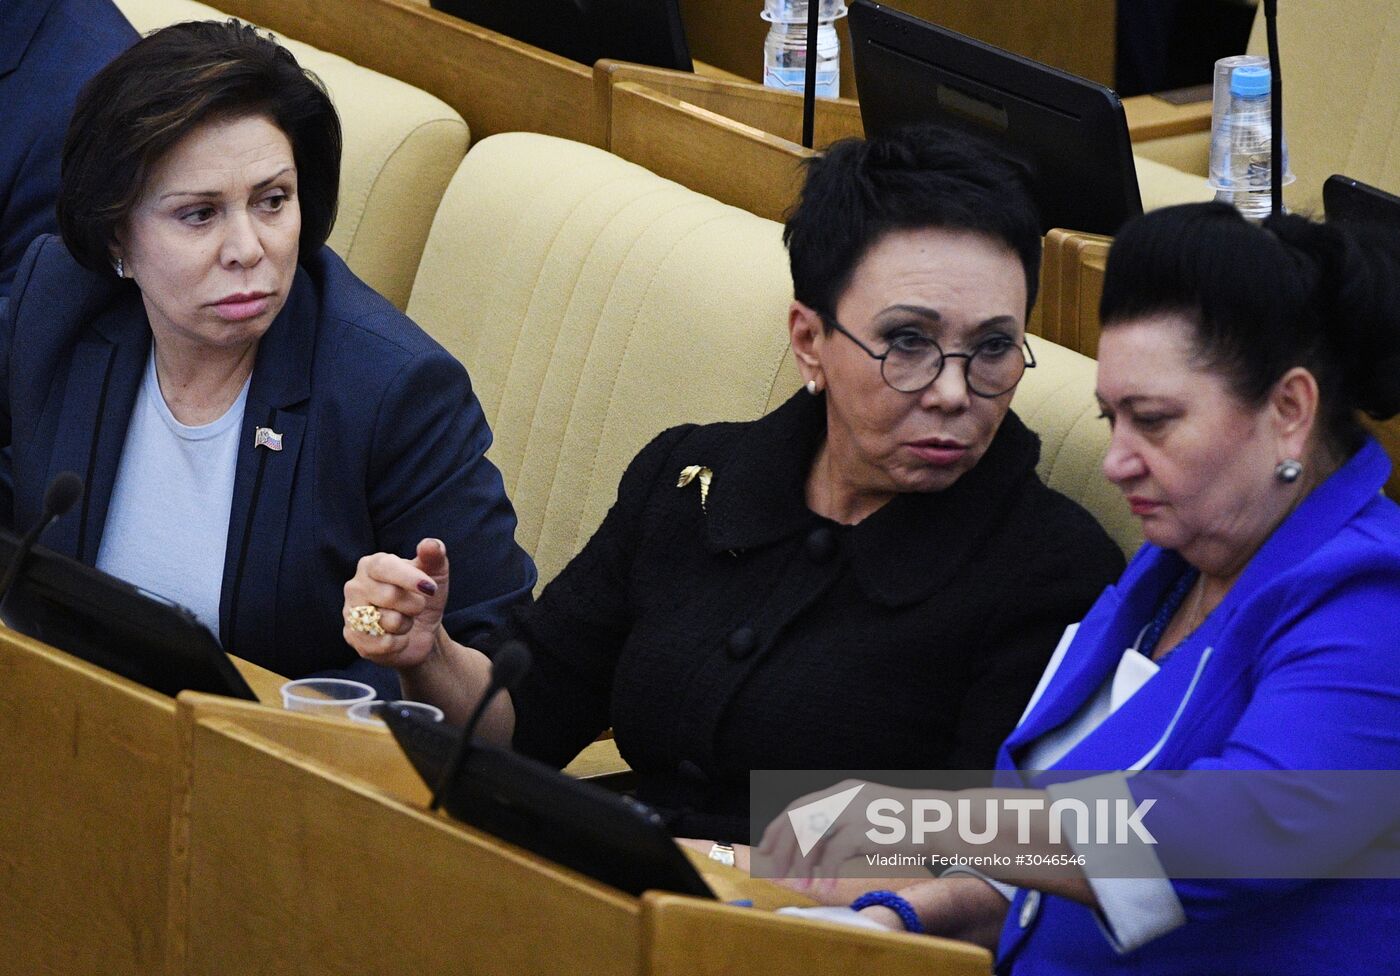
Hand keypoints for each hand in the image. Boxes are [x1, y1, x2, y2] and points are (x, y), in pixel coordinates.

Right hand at [343, 538, 449, 669]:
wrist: (422, 631)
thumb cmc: (423, 596)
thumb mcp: (435, 574)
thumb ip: (434, 555)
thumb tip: (431, 544)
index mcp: (372, 565)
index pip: (384, 566)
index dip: (409, 578)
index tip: (431, 588)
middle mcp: (355, 586)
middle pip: (388, 596)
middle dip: (414, 605)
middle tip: (418, 606)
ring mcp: (351, 613)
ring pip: (387, 621)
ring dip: (407, 624)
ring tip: (405, 621)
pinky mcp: (354, 639)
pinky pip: (383, 644)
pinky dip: (400, 643)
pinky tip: (399, 638)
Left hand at [757, 778, 921, 896]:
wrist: (940, 822)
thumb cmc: (906, 825)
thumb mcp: (869, 816)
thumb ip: (843, 825)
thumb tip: (813, 850)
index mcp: (844, 792)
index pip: (800, 805)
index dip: (779, 827)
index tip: (767, 847)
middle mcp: (844, 796)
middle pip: (798, 818)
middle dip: (782, 846)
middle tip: (773, 869)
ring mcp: (854, 811)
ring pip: (811, 835)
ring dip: (801, 863)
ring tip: (800, 885)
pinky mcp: (865, 830)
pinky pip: (834, 854)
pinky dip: (825, 871)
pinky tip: (825, 886)